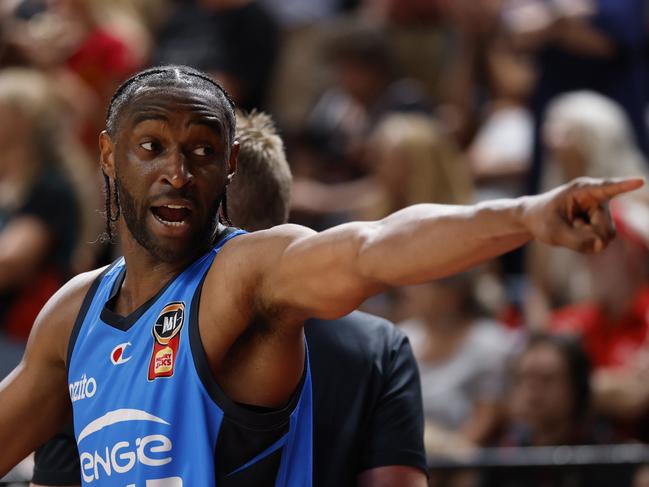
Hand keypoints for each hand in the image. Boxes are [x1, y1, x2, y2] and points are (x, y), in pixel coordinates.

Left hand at [521, 177, 644, 252]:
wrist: (534, 219)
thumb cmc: (541, 219)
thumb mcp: (552, 232)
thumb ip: (576, 240)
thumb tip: (600, 245)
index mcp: (582, 190)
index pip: (607, 188)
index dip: (624, 186)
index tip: (640, 181)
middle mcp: (596, 198)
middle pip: (605, 228)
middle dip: (588, 235)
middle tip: (568, 228)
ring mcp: (600, 212)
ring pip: (605, 236)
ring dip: (586, 239)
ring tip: (571, 229)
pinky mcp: (600, 223)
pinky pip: (601, 242)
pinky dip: (587, 244)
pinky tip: (575, 233)